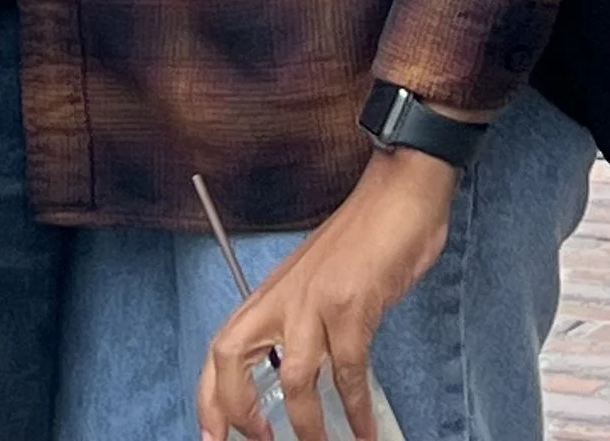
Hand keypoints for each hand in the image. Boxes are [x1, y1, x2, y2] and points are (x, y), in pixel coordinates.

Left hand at [199, 146, 456, 440]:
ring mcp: (315, 300)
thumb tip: (295, 381)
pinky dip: (358, 411)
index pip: (221, 346)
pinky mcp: (352, 305)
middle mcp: (283, 296)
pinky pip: (349, 373)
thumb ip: (301, 325)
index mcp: (272, 293)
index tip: (213, 434)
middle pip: (230, 355)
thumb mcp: (317, 284)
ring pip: (292, 378)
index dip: (210, 396)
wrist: (399, 192)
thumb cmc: (363, 241)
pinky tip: (366, 431)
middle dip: (235, 410)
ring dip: (307, 426)